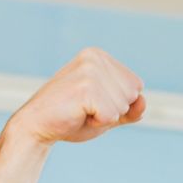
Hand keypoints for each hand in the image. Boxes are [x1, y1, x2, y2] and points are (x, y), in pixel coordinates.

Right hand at [7, 48, 144, 145]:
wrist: (39, 125)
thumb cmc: (73, 118)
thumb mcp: (109, 113)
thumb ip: (130, 109)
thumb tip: (143, 101)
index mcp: (100, 56)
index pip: (137, 86)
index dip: (120, 104)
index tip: (95, 103)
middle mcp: (95, 57)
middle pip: (133, 95)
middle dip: (114, 110)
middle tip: (87, 108)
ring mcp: (89, 70)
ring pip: (123, 106)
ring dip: (106, 117)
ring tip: (82, 110)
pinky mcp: (85, 88)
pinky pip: (112, 116)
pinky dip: (99, 122)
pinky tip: (79, 114)